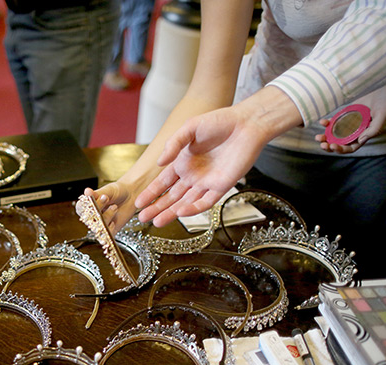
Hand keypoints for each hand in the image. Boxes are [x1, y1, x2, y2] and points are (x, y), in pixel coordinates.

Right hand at [84, 181, 137, 233]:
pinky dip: (109, 231)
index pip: (81, 208)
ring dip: (106, 217)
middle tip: (105, 197)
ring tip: (114, 207)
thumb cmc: (118, 191)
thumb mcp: (108, 190)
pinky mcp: (111, 229)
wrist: (131, 195)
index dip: (85, 205)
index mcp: (89, 205)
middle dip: (98, 209)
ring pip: (98, 227)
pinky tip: (113, 223)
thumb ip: (97, 193)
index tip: (92, 199)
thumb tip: (87, 191)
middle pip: (89, 218)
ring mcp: (102, 223)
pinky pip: (107, 235)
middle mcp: (94, 216)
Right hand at [134, 106, 266, 226]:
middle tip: (143, 218)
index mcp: (183, 162)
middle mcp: (193, 175)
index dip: (151, 192)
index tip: (139, 202)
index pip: (163, 182)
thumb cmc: (220, 121)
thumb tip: (159, 163)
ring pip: (185, 202)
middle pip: (171, 196)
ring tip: (157, 222)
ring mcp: (206, 182)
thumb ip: (173, 145)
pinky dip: (193, 208)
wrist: (246, 124)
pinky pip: (205, 202)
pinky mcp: (221, 187)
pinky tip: (180, 212)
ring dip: (171, 212)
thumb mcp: (190, 128)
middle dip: (157, 207)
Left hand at [314, 81, 385, 153]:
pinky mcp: (346, 114)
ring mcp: (350, 123)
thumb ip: (374, 129)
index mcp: (365, 135)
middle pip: (341, 143)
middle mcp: (356, 131)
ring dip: (326, 137)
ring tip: (318, 137)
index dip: (342, 149)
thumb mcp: (383, 116)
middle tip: (322, 144)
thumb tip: (361, 140)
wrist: (384, 87)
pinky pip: (335, 121)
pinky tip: (322, 122)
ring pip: (335, 134)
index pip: (351, 147)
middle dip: (330, 146)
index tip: (333, 146)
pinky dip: (327, 124)